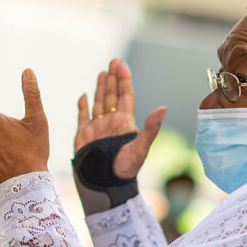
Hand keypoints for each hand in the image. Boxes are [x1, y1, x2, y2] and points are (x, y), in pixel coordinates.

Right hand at [75, 58, 165, 178]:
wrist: (105, 185)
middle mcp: (111, 123)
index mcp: (125, 123)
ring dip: (101, 88)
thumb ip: (151, 128)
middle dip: (113, 79)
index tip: (121, 65)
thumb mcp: (141, 148)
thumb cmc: (125, 170)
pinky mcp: (84, 136)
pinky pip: (83, 117)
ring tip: (102, 73)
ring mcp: (97, 129)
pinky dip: (83, 106)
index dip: (124, 80)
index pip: (125, 96)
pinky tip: (84, 95)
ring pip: (99, 103)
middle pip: (112, 96)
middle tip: (113, 61)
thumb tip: (163, 108)